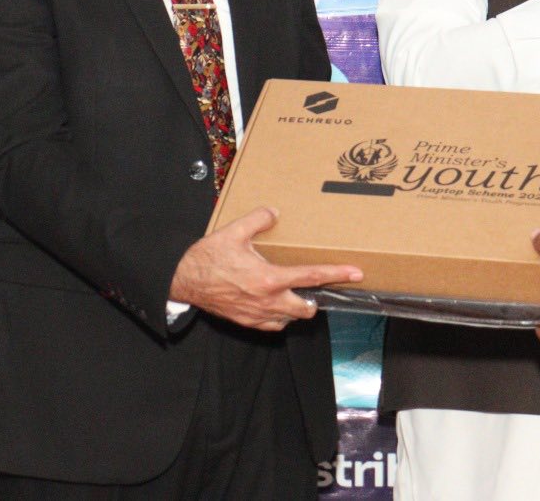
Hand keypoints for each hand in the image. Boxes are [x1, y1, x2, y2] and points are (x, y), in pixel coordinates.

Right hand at [169, 207, 362, 331]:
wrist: (184, 280)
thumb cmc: (208, 258)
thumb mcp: (234, 231)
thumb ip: (258, 220)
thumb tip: (274, 214)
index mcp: (269, 278)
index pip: (311, 277)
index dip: (337, 274)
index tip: (355, 273)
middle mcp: (268, 300)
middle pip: (306, 309)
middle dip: (315, 301)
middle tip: (316, 289)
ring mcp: (257, 315)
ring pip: (289, 319)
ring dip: (296, 309)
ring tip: (294, 295)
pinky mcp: (246, 322)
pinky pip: (272, 326)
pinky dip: (279, 318)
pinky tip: (274, 305)